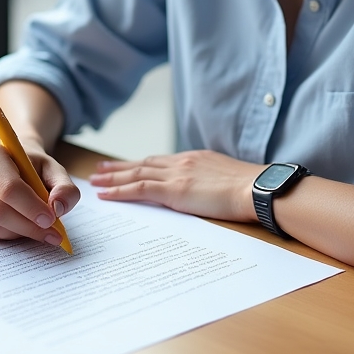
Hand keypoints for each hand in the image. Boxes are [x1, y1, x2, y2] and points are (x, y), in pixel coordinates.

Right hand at [0, 140, 80, 244]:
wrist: (10, 162)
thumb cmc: (31, 167)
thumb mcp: (53, 170)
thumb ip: (64, 187)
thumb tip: (58, 208)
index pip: (9, 188)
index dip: (31, 208)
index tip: (51, 219)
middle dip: (27, 226)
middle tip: (50, 232)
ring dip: (18, 232)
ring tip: (35, 226)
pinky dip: (5, 235)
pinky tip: (17, 225)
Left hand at [90, 150, 260, 221]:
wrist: (257, 188)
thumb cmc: (249, 189)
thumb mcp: (226, 178)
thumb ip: (210, 181)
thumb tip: (206, 191)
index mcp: (193, 159)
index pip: (159, 161)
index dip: (139, 164)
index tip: (125, 166)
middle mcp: (181, 162)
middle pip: (142, 163)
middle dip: (119, 167)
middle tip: (100, 170)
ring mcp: (176, 174)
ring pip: (135, 174)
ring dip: (113, 178)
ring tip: (95, 181)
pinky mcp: (174, 190)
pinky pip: (139, 189)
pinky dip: (120, 191)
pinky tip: (106, 195)